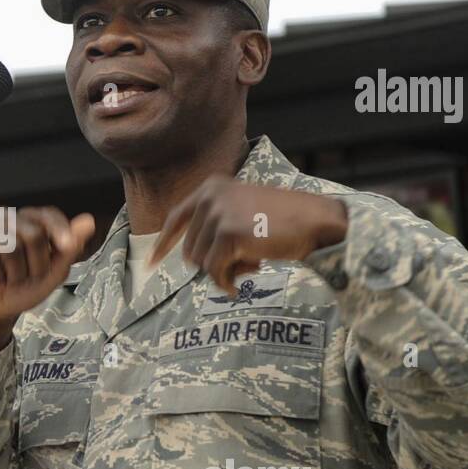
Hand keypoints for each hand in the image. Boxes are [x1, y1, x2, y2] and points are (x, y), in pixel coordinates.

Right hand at [0, 207, 94, 363]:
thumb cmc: (21, 288)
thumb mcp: (52, 273)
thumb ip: (69, 248)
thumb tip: (88, 221)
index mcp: (29, 222)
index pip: (47, 215)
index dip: (59, 229)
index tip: (68, 246)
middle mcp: (6, 220)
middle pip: (32, 233)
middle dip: (36, 264)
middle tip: (27, 277)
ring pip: (9, 244)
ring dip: (15, 272)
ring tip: (9, 278)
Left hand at [148, 177, 347, 293]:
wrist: (316, 220)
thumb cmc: (286, 221)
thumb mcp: (244, 209)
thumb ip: (217, 223)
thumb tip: (192, 258)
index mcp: (211, 187)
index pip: (176, 218)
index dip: (163, 244)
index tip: (150, 263)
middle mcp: (209, 197)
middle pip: (190, 250)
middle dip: (215, 263)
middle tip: (247, 260)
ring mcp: (217, 214)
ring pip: (202, 263)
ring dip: (226, 271)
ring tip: (254, 260)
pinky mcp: (227, 234)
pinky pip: (214, 272)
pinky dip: (228, 281)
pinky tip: (251, 274)